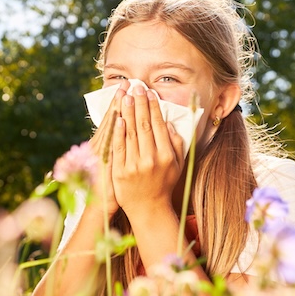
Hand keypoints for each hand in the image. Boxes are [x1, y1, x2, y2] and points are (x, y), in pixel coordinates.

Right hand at [88, 81, 128, 216]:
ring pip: (110, 128)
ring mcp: (102, 154)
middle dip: (120, 100)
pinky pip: (111, 145)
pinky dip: (113, 132)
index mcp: (103, 144)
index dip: (118, 101)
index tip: (126, 86)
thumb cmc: (110, 185)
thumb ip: (117, 143)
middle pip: (112, 118)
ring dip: (118, 110)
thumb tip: (123, 125)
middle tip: (128, 82)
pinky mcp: (105, 164)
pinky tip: (117, 120)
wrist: (101, 206)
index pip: (113, 117)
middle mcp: (100, 146)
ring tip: (124, 93)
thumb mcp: (111, 161)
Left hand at [112, 84, 184, 217]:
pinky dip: (118, 132)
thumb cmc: (164, 184)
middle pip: (144, 125)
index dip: (153, 107)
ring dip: (127, 113)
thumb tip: (169, 123)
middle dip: (139, 104)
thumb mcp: (177, 165)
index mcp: (166, 156)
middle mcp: (151, 159)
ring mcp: (134, 166)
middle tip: (136, 87)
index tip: (149, 93)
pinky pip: (118, 148)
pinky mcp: (120, 172)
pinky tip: (117, 118)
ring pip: (130, 134)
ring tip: (126, 96)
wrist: (148, 208)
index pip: (158, 125)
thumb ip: (176, 144)